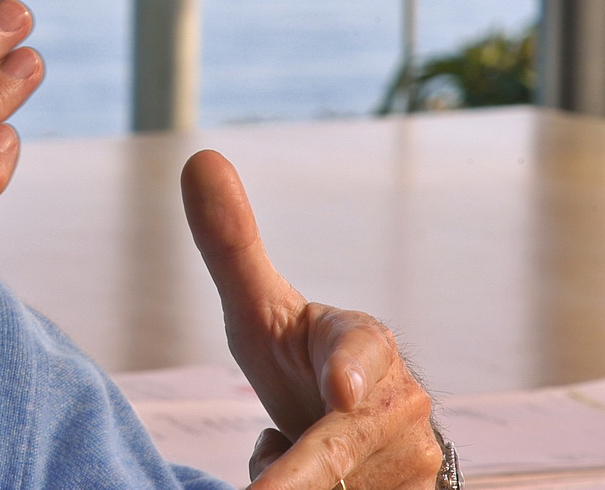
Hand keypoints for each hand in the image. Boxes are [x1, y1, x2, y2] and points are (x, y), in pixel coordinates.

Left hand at [181, 150, 441, 489]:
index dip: (353, 371)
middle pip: (334, 450)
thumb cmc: (297, 360)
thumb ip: (230, 245)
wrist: (345, 430)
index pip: (363, 352)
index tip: (340, 391)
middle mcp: (404, 405)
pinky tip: (300, 485)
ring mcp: (415, 462)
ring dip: (294, 485)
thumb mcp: (258, 311)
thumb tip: (199, 157)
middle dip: (296, 474)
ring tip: (289, 452)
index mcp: (366, 343)